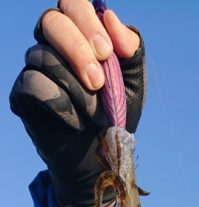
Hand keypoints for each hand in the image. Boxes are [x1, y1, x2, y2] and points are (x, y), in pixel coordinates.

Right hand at [10, 0, 145, 206]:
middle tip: (98, 82)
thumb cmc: (115, 115)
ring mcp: (35, 67)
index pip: (72, 4)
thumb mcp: (132, 83)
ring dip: (75, 87)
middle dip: (77, 49)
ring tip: (94, 113)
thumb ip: (130, 50)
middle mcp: (52, 44)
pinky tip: (75, 121)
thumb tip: (111, 17)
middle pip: (52, 21)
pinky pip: (33, 84)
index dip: (87, 22)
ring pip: (43, 56)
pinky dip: (59, 103)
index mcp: (79, 33)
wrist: (99, 157)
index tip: (107, 53)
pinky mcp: (23, 93)